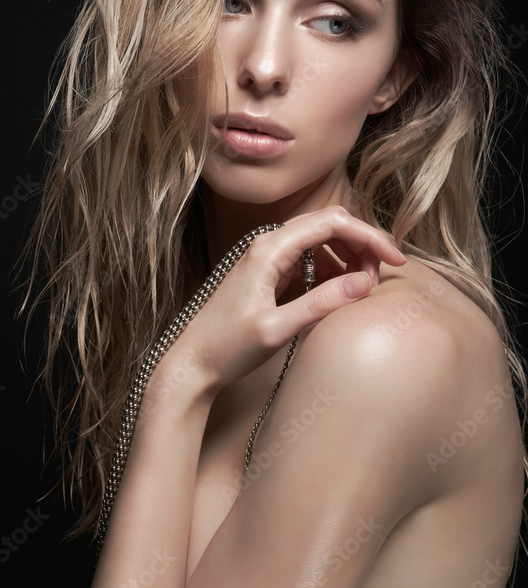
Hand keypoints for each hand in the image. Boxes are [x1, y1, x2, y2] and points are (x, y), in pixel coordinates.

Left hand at [163, 206, 405, 392]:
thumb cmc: (226, 348)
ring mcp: (265, 258)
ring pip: (318, 240)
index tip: (396, 261)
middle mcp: (266, 244)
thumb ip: (321, 303)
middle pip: (328, 224)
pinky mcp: (266, 273)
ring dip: (346, 256)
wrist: (191, 364)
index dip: (369, 237)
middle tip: (379, 277)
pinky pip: (306, 258)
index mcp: (268, 249)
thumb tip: (365, 282)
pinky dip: (329, 268)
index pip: (332, 223)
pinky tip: (337, 290)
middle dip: (361, 244)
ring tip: (362, 287)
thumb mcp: (277, 329)